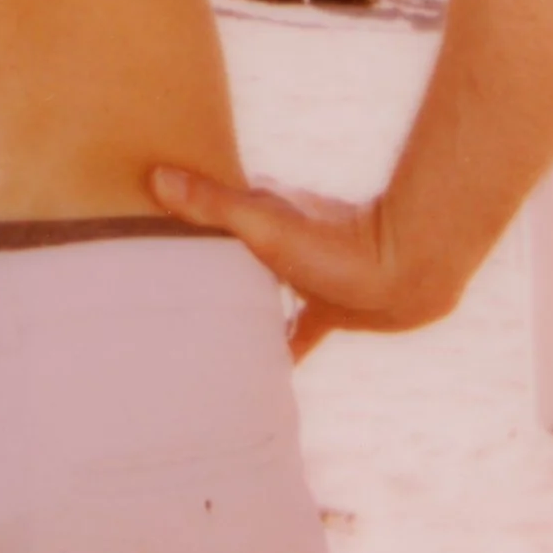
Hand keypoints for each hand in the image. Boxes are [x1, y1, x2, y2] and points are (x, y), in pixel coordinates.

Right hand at [148, 164, 440, 361]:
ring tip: (201, 335)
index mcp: (260, 213)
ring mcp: (304, 276)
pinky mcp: (328, 310)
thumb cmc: (340, 245)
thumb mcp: (266, 226)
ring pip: (260, 295)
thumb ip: (214, 205)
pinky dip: (279, 349)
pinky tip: (264, 375)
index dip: (177, 219)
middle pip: (230, 254)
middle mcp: (279, 241)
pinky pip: (296, 334)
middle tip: (162, 294)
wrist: (412, 272)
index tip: (140, 230)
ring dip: (237, 309)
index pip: (208, 211)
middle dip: (202, 269)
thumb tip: (158, 177)